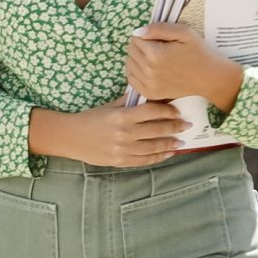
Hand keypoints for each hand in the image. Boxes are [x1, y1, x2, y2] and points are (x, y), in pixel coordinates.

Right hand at [43, 99, 188, 167]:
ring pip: (154, 147)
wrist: (70, 137)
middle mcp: (125, 133)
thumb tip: (150, 96)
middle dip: (175, 127)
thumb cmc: (90, 119)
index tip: (177, 111)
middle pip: (158, 129)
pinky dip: (159, 157)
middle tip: (187, 125)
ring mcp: (123, 149)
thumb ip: (129, 102)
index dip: (169, 111)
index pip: (153, 111)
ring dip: (171, 144)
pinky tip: (168, 153)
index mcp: (122, 116)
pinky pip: (145, 160)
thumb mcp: (109, 106)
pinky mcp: (120, 161)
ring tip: (181, 141)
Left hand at [126, 22, 243, 109]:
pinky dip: (137, 72)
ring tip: (156, 59)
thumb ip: (159, 29)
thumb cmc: (198, 52)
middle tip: (159, 49)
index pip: (135, 38)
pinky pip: (131, 78)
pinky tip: (151, 69)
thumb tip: (137, 31)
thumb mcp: (184, 32)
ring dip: (138, 59)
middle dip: (141, 47)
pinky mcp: (149, 93)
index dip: (147, 36)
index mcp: (156, 54)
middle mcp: (148, 70)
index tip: (160, 40)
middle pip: (131, 51)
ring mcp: (148, 84)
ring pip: (129, 64)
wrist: (209, 78)